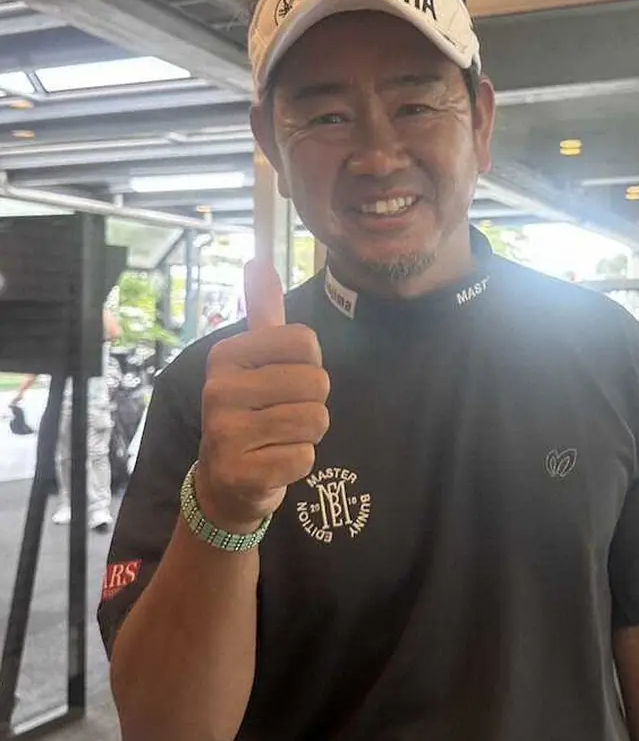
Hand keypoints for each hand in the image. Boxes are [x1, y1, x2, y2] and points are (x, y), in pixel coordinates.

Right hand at [195, 258, 330, 534]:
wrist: (225, 479)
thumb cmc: (251, 409)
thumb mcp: (253, 359)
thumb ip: (262, 312)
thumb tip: (258, 261)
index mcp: (226, 354)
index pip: (305, 341)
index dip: (309, 364)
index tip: (286, 379)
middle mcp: (219, 389)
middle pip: (317, 383)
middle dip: (313, 402)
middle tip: (283, 414)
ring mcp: (226, 432)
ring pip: (316, 420)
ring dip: (308, 433)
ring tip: (280, 436)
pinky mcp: (241, 472)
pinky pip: (305, 457)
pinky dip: (299, 462)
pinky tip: (273, 461)